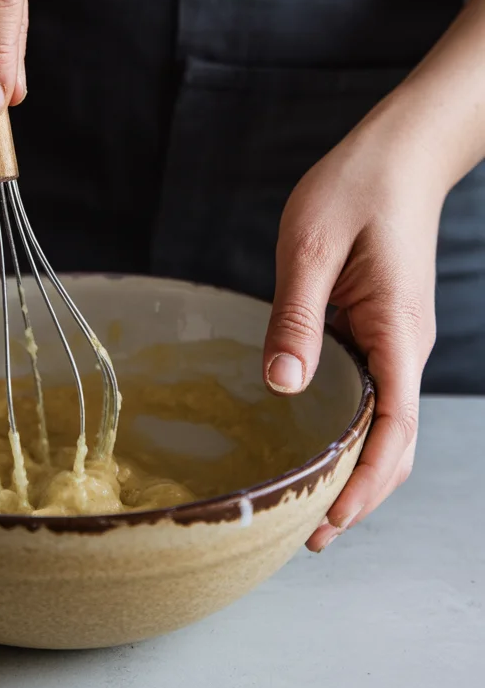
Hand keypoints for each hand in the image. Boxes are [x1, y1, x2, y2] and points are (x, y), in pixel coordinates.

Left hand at [262, 116, 445, 550]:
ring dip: (353, 469)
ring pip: (383, 424)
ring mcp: (396, 342)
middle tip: (305, 536)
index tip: (330, 524)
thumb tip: (283, 387)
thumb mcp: (312, 249)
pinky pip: (370, 395)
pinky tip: (314, 444)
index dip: (364, 484)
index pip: (392, 430)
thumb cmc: (357, 187)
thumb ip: (296, 319)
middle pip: (393, 442)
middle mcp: (404, 348)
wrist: (401, 151)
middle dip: (357, 494)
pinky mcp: (381, 331)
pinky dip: (349, 432)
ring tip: (306, 507)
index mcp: (396, 333)